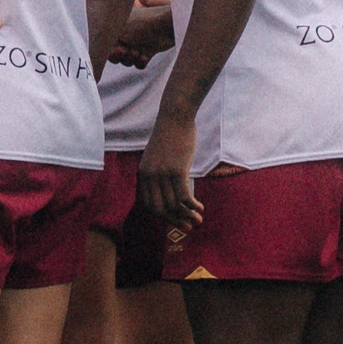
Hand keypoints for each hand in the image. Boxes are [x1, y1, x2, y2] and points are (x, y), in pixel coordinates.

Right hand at [108, 1, 174, 63]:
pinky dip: (141, 61)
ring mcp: (137, 42)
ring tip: (137, 51)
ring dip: (130, 59)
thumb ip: (104, 40)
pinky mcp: (148, 51)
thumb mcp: (119, 29)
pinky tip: (145, 55)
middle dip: (119, 55)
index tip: (116, 47)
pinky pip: (138, 64)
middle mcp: (126, 33)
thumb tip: (96, 49)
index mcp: (117, 24)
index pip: (105, 43)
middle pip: (114, 54)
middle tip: (125, 50)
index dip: (108, 49)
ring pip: (126, 60)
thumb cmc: (143, 23)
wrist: (169, 26)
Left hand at [136, 113, 202, 237]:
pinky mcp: (177, 170)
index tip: (173, 221)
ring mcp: (162, 174)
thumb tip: (167, 192)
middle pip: (159, 208)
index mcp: (142, 174)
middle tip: (187, 227)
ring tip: (198, 218)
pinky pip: (183, 196)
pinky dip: (192, 205)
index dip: (161, 216)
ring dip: (187, 215)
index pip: (147, 204)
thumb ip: (157, 174)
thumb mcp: (156, 157)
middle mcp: (149, 176)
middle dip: (174, 220)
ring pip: (173, 204)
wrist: (175, 117)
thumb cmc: (170, 136)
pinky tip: (200, 207)